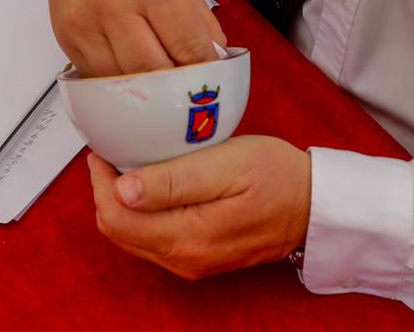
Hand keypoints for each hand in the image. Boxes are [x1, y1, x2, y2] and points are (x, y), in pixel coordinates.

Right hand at [43, 0, 223, 76]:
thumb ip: (200, 21)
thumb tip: (215, 64)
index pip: (188, 48)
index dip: (204, 70)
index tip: (211, 80)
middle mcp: (114, 4)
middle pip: (153, 71)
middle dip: (174, 86)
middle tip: (185, 89)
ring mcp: (85, 23)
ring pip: (122, 81)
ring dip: (144, 89)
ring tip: (157, 82)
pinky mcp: (65, 36)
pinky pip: (96, 76)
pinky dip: (117, 80)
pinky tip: (127, 68)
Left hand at [86, 137, 311, 279]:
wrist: (312, 204)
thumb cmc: (277, 176)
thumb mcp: (225, 165)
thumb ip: (173, 181)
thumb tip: (123, 191)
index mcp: (188, 237)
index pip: (116, 218)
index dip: (100, 182)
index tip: (105, 151)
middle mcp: (185, 259)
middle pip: (118, 231)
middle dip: (106, 191)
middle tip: (114, 153)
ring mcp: (191, 262)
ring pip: (133, 237)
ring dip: (123, 202)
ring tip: (132, 163)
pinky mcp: (199, 257)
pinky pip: (153, 239)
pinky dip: (142, 212)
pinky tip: (154, 184)